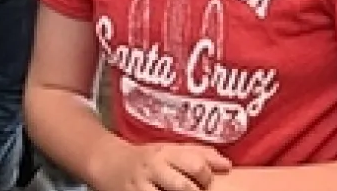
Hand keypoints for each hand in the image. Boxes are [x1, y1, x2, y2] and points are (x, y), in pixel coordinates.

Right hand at [90, 143, 232, 190]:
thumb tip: (227, 165)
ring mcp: (141, 186)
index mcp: (166, 153)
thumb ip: (200, 154)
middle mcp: (153, 168)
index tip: (206, 183)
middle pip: (184, 187)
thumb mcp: (171, 149)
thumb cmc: (148, 158)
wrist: (108, 163)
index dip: (207, 178)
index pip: (196, 165)